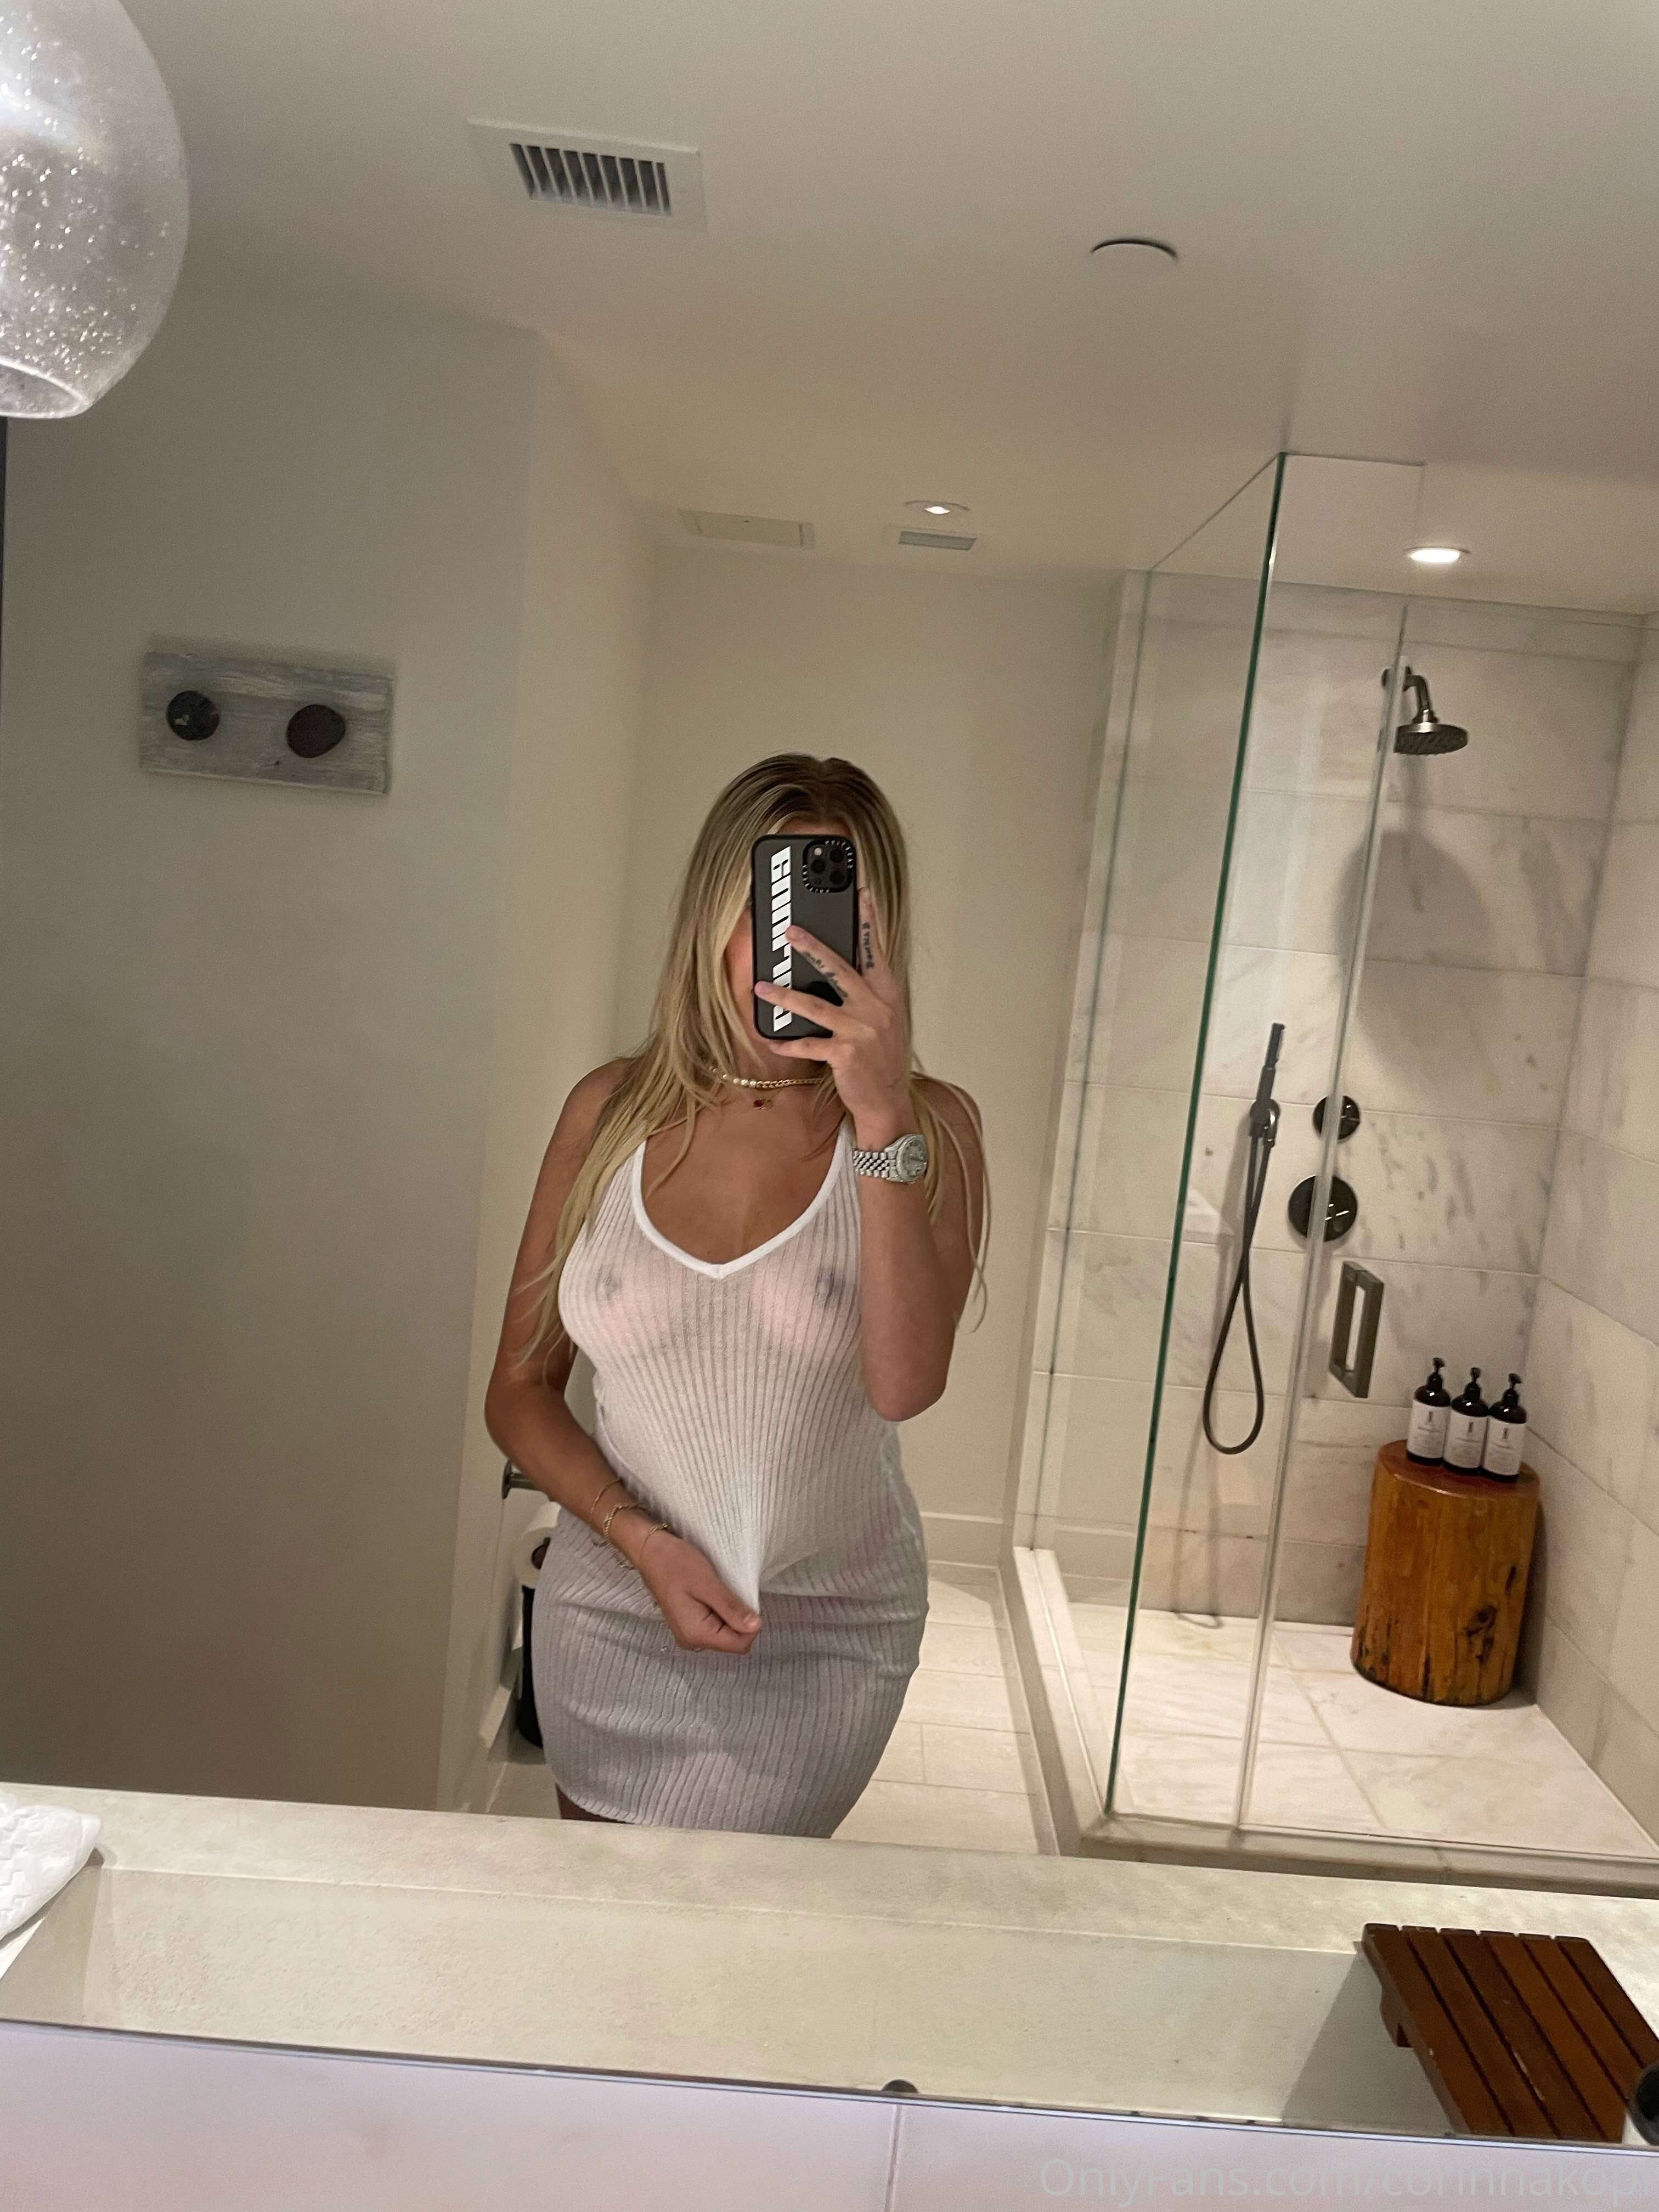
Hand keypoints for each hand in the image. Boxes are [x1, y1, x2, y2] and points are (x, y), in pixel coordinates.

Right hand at [625, 1525, 761, 1653]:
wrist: (651, 1552)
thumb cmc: (676, 1564)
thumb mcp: (708, 1584)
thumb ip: (731, 1608)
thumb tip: (756, 1626)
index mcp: (697, 1634)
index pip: (740, 1644)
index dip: (750, 1624)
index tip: (743, 1598)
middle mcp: (692, 1641)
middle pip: (732, 1641)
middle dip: (739, 1619)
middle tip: (729, 1592)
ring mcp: (688, 1634)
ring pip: (725, 1633)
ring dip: (730, 1614)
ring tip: (718, 1591)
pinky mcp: (688, 1624)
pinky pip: (715, 1626)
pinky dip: (720, 1612)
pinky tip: (712, 1595)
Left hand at [753, 888, 911, 1141]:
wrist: (888, 1101)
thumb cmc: (881, 1058)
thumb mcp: (884, 1019)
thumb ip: (868, 991)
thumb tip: (841, 965)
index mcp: (887, 994)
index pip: (875, 951)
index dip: (868, 921)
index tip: (861, 893)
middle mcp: (876, 1008)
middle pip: (840, 969)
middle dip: (812, 947)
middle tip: (789, 931)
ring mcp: (860, 1030)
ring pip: (815, 1005)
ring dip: (784, 995)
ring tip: (761, 986)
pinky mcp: (844, 1054)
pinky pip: (808, 1043)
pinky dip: (787, 1042)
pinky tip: (771, 1040)